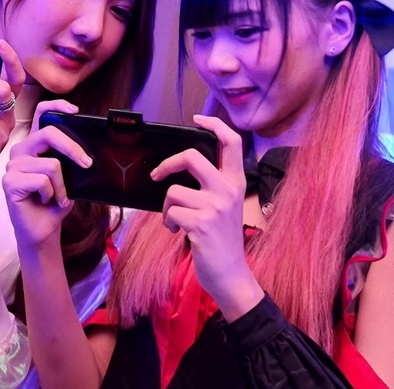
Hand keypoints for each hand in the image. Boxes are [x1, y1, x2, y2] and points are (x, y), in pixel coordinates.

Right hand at [3, 119, 90, 248]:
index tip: (75, 111)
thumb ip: (70, 159)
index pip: (40, 114)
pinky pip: (42, 181)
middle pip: (49, 134)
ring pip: (51, 164)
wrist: (43, 230)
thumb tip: (87, 152)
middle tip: (87, 164)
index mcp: (34, 145)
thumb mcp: (68, 176)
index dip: (56, 107)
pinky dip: (52, 194)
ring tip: (58, 197)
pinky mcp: (9, 182)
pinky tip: (46, 201)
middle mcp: (21, 150)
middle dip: (73, 149)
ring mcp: (13, 165)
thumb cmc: (55, 202)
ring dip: (62, 185)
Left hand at [151, 115, 262, 316]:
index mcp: (236, 182)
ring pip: (173, 191)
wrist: (231, 275)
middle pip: (191, 156)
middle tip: (157, 175)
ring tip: (177, 220)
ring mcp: (215, 206)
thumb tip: (180, 165)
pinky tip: (179, 232)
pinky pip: (170, 212)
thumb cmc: (222, 239)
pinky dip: (168, 222)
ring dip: (166, 207)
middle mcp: (228, 190)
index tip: (197, 119)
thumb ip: (212, 184)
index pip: (231, 142)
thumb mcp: (225, 206)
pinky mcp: (201, 224)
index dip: (213, 124)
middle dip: (167, 164)